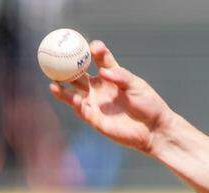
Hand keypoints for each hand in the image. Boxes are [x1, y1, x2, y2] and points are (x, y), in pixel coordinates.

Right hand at [49, 40, 173, 153]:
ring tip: (53, 83)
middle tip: (56, 61)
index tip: (92, 47)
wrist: (154, 129)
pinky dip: (78, 106)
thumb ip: (121, 77)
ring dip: (62, 90)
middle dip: (65, 68)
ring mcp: (96, 104)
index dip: (94, 51)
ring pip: (73, 95)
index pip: (99, 59)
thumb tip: (103, 71)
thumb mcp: (138, 87)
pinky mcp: (96, 120)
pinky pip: (83, 112)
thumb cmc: (149, 105)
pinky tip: (77, 100)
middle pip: (77, 76)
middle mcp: (100, 89)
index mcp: (111, 76)